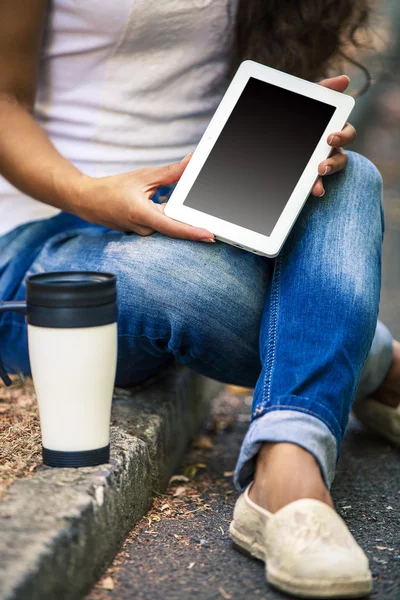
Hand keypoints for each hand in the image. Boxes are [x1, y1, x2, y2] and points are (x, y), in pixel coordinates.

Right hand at [73, 154, 214, 240]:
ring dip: (176, 214)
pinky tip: (161, 202)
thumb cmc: (113, 188)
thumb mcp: (144, 176)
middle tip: (210, 217)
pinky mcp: (143, 232)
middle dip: (190, 219)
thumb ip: (171, 172)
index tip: (209, 235)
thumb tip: (191, 163)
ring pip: (168, 225)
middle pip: (175, 226)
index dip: (192, 232)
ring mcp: (143, 233)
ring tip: (171, 203)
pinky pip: (161, 225)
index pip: (172, 227)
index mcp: (142, 214)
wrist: (88, 201)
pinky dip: (168, 214)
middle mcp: (143, 228)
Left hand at [312, 75, 355, 196]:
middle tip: (321, 166)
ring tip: (316, 186)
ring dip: (323, 180)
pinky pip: (317, 185)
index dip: (342, 138)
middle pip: (341, 160)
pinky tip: (312, 191)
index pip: (346, 135)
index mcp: (334, 132)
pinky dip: (315, 189)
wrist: (277, 129)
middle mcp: (331, 151)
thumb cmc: (300, 111)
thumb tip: (345, 79)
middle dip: (332, 164)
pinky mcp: (311, 176)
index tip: (330, 140)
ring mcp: (321, 165)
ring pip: (327, 175)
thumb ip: (325, 89)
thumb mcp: (308, 98)